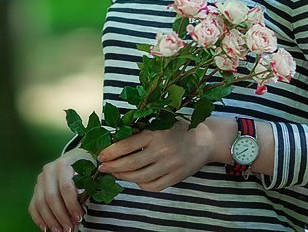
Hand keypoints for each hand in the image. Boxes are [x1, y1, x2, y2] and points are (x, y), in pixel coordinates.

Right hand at [29, 148, 90, 230]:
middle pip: (51, 197)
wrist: (75, 158)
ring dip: (50, 220)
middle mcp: (49, 170)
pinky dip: (39, 219)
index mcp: (63, 164)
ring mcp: (40, 180)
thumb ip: (86, 191)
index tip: (78, 218)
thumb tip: (81, 215)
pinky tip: (46, 228)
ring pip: (41, 203)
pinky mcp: (36, 188)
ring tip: (59, 231)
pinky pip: (33, 206)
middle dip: (61, 216)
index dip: (72, 205)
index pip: (66, 187)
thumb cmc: (85, 168)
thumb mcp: (89, 174)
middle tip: (69, 228)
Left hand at [96, 120, 213, 192]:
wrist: (206, 140)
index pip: (127, 145)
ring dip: (124, 177)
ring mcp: (169, 166)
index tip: (101, 156)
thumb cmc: (179, 128)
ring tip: (116, 173)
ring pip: (140, 177)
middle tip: (102, 168)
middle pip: (130, 164)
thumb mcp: (160, 122)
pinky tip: (135, 180)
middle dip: (113, 167)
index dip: (111, 152)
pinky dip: (141, 185)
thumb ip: (142, 130)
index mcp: (156, 134)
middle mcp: (162, 150)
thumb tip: (115, 139)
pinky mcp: (176, 177)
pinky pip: (153, 186)